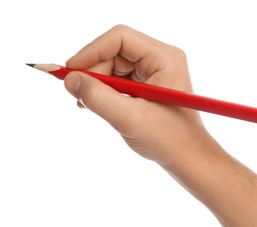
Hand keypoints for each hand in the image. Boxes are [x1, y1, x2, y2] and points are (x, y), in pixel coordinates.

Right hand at [64, 25, 209, 165]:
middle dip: (94, 71)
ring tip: (88, 104)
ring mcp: (155, 71)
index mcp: (165, 59)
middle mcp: (161, 59)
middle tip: (78, 94)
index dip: (91, 51)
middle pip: (115, 51)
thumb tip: (70, 80)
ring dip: (97, 82)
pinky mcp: (148, 83)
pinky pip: (119, 77)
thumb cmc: (169, 140)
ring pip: (114, 64)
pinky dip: (105, 90)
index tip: (70, 71)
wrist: (186, 157)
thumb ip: (98, 98)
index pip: (120, 38)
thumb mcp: (130, 119)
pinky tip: (97, 104)